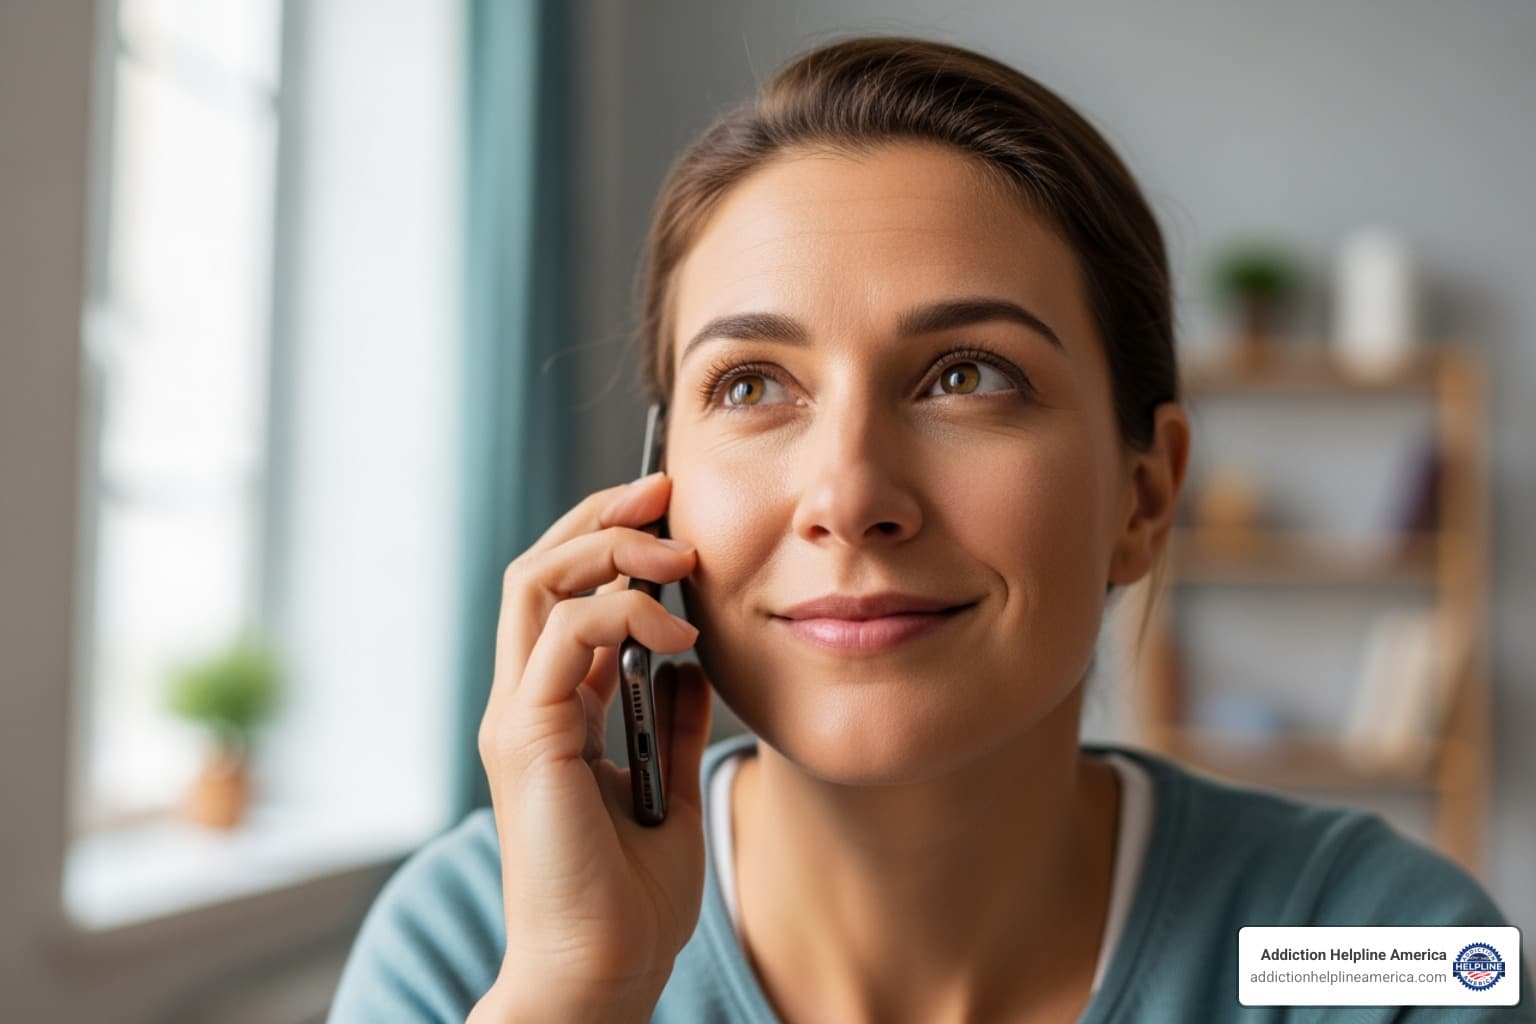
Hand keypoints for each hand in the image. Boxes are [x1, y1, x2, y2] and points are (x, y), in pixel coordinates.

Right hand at [477, 472, 713, 1009]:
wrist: (600, 976)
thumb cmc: (630, 900)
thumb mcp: (668, 785)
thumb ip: (669, 720)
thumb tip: (690, 659)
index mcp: (550, 713)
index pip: (561, 594)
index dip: (609, 540)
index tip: (672, 512)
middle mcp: (522, 704)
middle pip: (539, 568)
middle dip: (603, 517)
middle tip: (667, 491)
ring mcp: (517, 718)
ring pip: (537, 583)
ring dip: (612, 550)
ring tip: (679, 556)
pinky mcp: (527, 738)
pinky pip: (564, 636)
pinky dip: (623, 613)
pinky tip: (680, 638)